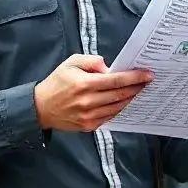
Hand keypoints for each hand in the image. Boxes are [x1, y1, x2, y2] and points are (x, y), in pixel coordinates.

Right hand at [33, 54, 152, 131]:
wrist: (40, 108)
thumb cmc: (56, 83)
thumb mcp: (70, 63)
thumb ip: (91, 61)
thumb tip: (109, 67)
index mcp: (84, 84)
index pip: (116, 80)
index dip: (134, 77)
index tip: (147, 75)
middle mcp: (88, 102)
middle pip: (120, 95)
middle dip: (137, 87)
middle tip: (147, 81)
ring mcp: (89, 116)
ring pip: (118, 107)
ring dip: (131, 98)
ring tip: (139, 90)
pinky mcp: (89, 126)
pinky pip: (110, 116)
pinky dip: (119, 108)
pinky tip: (125, 101)